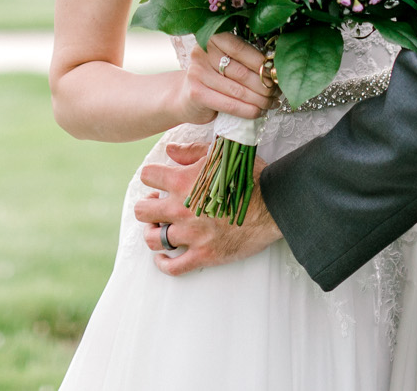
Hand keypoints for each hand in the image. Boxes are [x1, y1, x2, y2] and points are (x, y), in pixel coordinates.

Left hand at [133, 142, 282, 275]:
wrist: (274, 204)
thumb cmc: (250, 176)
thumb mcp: (221, 155)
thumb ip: (191, 151)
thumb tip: (169, 150)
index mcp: (183, 181)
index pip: (148, 176)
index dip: (152, 178)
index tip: (160, 183)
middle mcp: (181, 209)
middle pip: (142, 210)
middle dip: (148, 207)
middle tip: (158, 207)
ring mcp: (191, 235)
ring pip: (153, 239)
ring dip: (154, 233)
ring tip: (161, 229)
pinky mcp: (204, 255)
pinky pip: (173, 267)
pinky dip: (164, 263)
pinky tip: (164, 257)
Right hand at [175, 32, 274, 124]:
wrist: (186, 97)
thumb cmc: (214, 77)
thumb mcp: (226, 62)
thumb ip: (245, 60)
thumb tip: (275, 69)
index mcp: (212, 38)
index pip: (240, 48)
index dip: (260, 61)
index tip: (276, 72)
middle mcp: (201, 53)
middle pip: (241, 71)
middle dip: (264, 84)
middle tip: (277, 92)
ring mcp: (197, 73)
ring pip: (238, 90)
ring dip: (260, 100)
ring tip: (271, 103)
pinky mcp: (196, 94)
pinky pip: (230, 104)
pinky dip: (248, 110)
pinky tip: (259, 112)